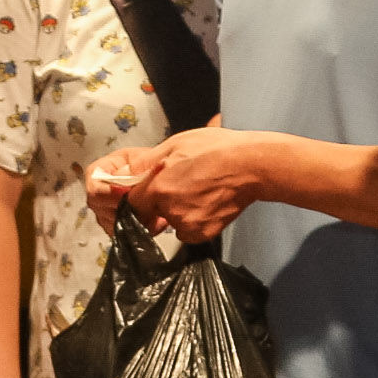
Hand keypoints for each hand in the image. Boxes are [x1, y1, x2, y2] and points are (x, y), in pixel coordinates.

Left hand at [88, 126, 258, 240]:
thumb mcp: (175, 144)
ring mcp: (188, 225)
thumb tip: (126, 172)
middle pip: (150, 215)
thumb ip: (147, 162)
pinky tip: (205, 203)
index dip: (139, 196)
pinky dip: (192, 222)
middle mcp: (171, 211)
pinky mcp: (203, 234)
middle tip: (178, 187)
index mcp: (159, 188)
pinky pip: (187, 232)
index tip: (148, 191)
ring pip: (170, 223)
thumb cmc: (215, 149)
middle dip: (157, 205)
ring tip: (196, 192)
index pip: (132, 203)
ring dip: (175, 213)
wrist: (251, 166)